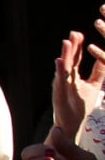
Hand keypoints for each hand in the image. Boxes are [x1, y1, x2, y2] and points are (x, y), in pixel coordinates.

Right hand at [50, 4, 104, 141]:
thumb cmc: (79, 106)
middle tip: (74, 33)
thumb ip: (98, 73)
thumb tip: (104, 59)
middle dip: (72, 46)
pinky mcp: (59, 93)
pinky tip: (59, 61)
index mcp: (73, 76)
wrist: (71, 125)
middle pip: (69, 59)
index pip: (75, 58)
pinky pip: (59, 80)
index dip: (77, 47)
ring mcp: (61, 85)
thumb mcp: (93, 86)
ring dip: (65, 55)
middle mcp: (65, 78)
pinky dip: (59, 70)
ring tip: (67, 42)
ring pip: (63, 67)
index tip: (79, 34)